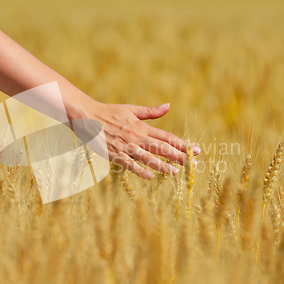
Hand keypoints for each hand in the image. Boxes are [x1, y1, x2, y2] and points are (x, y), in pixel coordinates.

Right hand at [81, 101, 200, 179]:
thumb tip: (168, 106)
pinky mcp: (115, 154)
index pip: (167, 137)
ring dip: (163, 166)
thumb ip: (151, 112)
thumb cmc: (110, 112)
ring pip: (148, 158)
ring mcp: (126, 146)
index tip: (196, 150)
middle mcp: (137, 137)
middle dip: (179, 156)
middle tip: (193, 164)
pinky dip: (140, 170)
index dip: (182, 144)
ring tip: (176, 172)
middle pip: (162, 148)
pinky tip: (151, 177)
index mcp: (142, 127)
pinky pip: (130, 164)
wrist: (87, 116)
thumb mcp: (131, 109)